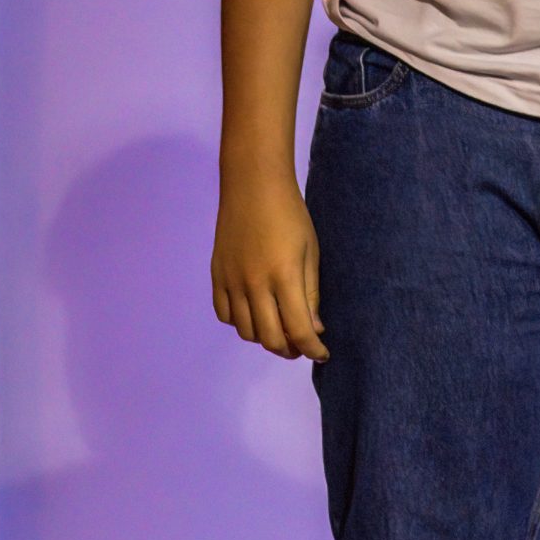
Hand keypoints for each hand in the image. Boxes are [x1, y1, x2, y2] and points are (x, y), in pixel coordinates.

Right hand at [211, 169, 327, 360]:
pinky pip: (225, 315)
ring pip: (246, 332)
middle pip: (270, 338)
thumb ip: (310, 293)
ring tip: (280, 330)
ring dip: (265, 338)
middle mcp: (255, 284)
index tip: (322, 353)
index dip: (312, 349)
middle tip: (302, 345)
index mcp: (284, 276)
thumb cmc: (290, 215)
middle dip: (290, 350)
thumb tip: (314, 329)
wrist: (252, 186)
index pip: (298, 330)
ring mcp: (231, 281)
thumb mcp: (310, 252)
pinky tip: (255, 314)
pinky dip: (241, 323)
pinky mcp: (217, 276)